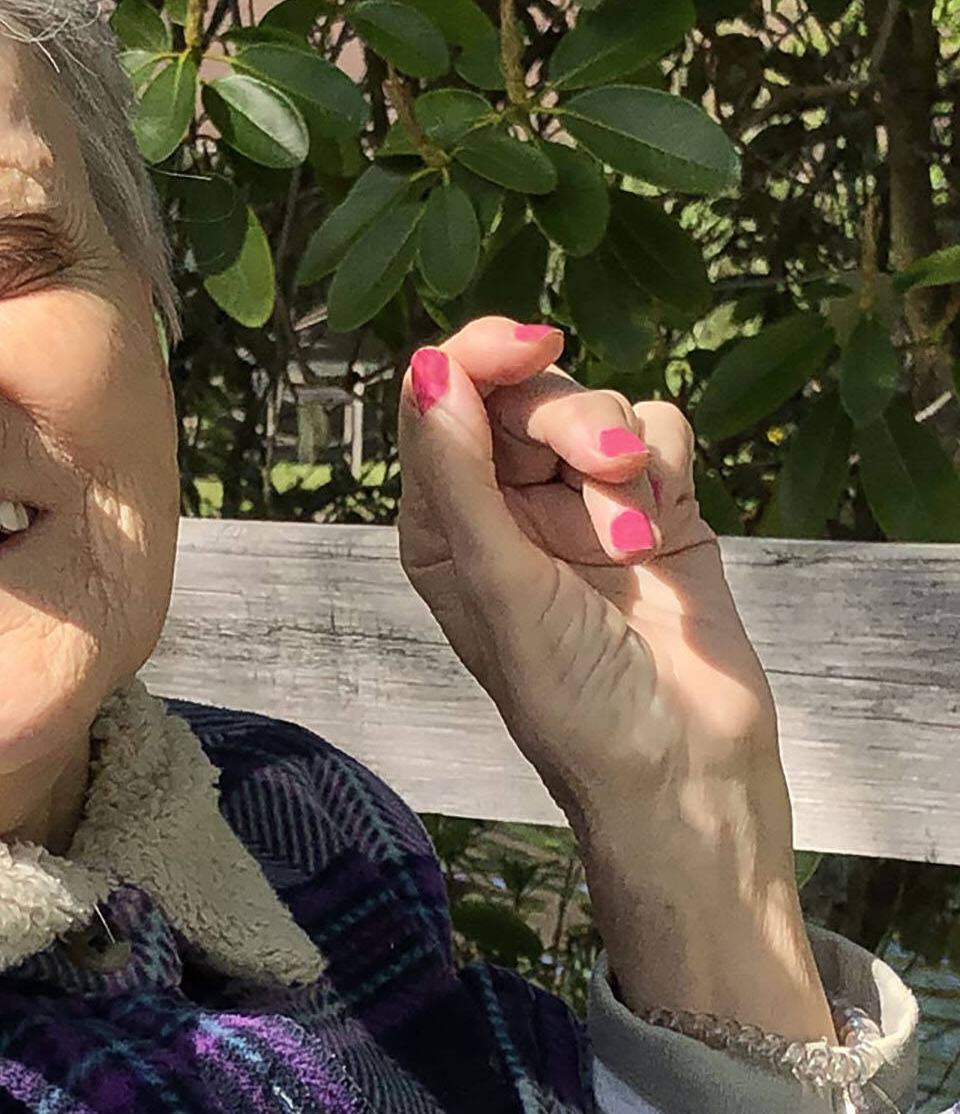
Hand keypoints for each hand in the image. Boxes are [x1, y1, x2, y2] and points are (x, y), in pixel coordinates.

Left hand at [395, 317, 828, 1037]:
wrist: (685, 769)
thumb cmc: (571, 698)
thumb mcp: (496, 582)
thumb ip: (460, 472)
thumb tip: (428, 365)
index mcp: (442, 525)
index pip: (438, 403)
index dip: (476, 356)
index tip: (527, 344)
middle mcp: (504, 507)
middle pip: (522, 395)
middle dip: (567, 418)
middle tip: (606, 464)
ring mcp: (583, 504)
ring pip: (595, 406)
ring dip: (620, 458)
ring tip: (631, 540)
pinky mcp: (658, 507)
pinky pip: (659, 430)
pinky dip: (665, 463)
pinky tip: (661, 525)